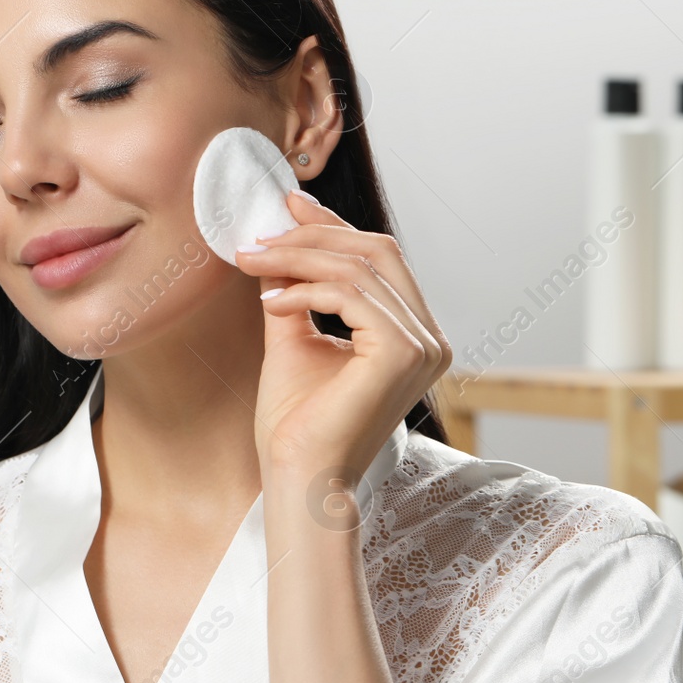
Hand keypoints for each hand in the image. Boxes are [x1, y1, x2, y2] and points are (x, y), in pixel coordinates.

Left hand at [233, 189, 451, 492]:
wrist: (298, 476)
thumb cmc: (297, 422)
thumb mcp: (294, 339)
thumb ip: (295, 290)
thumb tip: (277, 241)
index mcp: (412, 335)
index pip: (380, 259)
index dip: (334, 226)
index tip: (288, 206)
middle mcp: (429, 339)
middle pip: (377, 251)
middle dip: (314, 234)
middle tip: (261, 234)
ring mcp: (422, 346)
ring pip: (360, 267)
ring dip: (299, 258)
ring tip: (253, 264)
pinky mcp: (402, 354)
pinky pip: (352, 294)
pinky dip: (306, 289)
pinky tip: (271, 303)